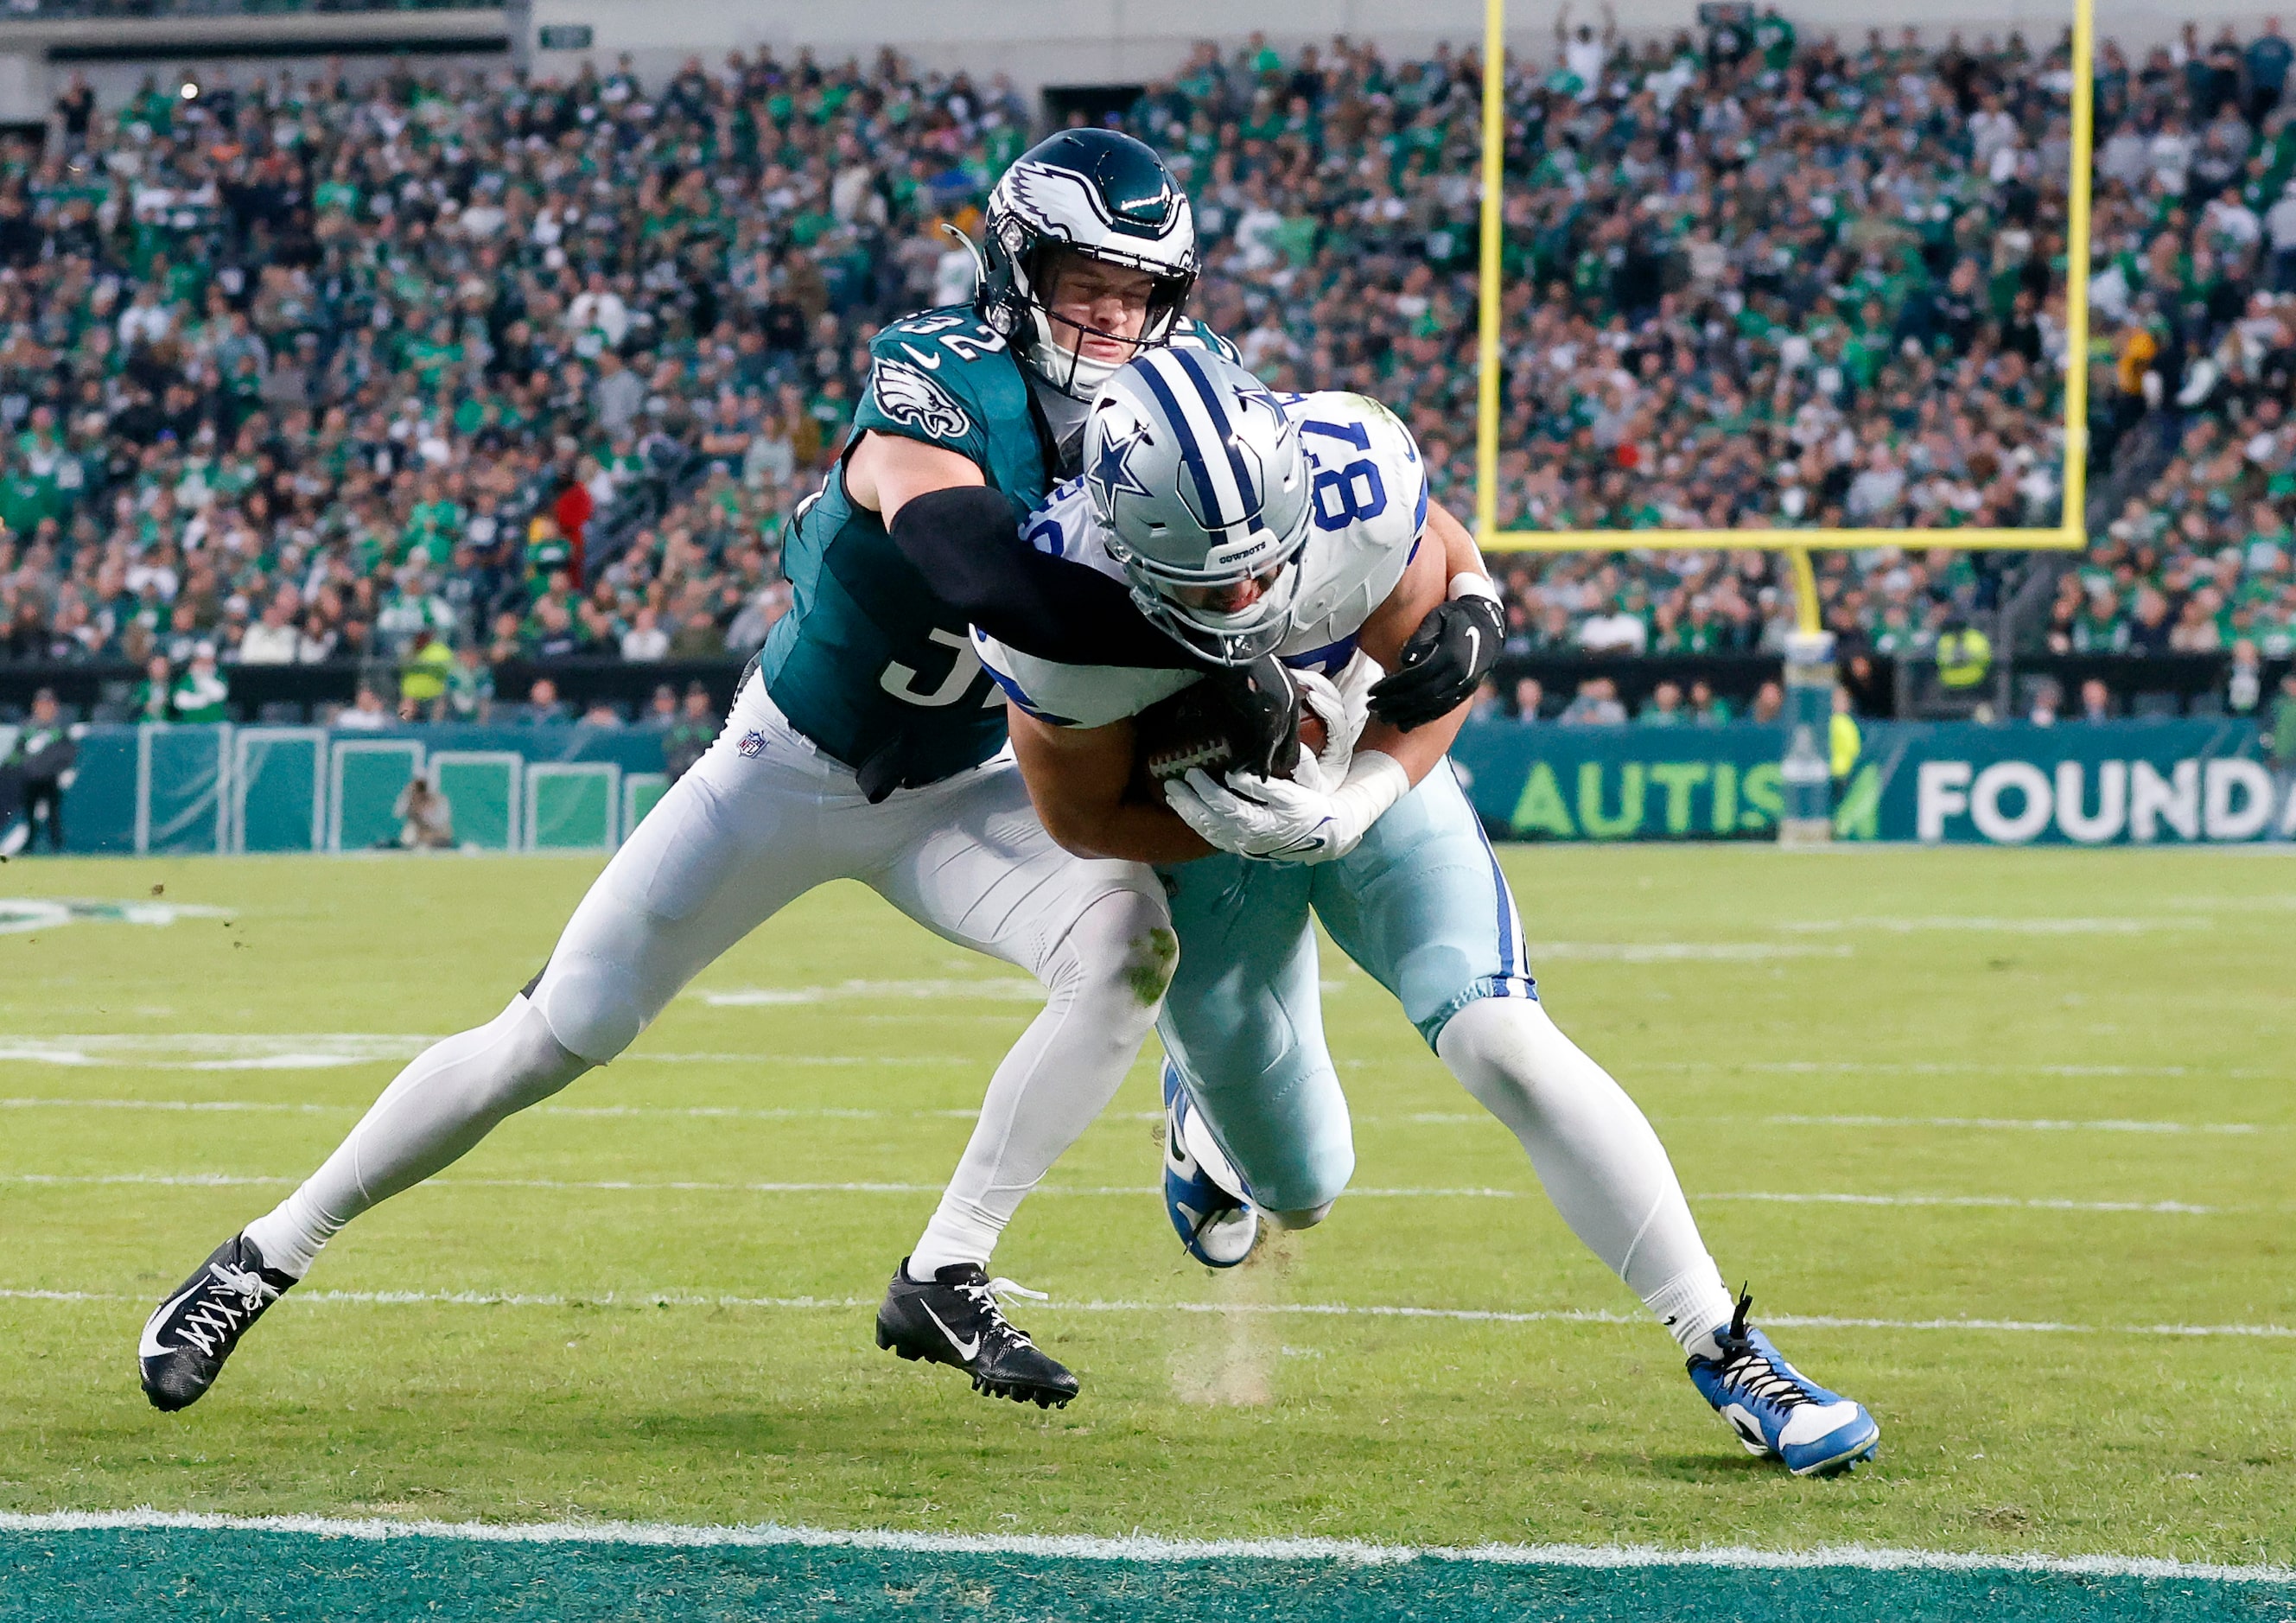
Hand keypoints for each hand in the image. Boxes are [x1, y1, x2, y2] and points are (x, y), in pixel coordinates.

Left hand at [1164, 767, 1353, 863]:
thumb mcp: (1290, 794)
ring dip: (1188, 814)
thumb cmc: (1308, 810)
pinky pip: (1214, 838)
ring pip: (1208, 831)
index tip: (1191, 773)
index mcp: (1257, 823)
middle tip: (1171, 783)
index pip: (1222, 805)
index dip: (1204, 789)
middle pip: (1208, 820)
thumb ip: (1261, 787)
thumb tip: (1233, 775)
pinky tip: (1190, 814)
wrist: (1323, 837)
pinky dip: (1199, 825)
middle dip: (1187, 802)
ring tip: (1173, 797)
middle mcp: (1245, 838)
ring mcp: (1242, 845)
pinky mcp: (1243, 847)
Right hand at [1289, 660, 1371, 790]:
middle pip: (1335, 701)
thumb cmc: (1315, 795)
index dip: (1326, 706)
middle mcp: (1339, 735)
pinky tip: (1291, 682)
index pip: (1338, 720)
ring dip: (1312, 683)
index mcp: (1340, 749)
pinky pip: (1315, 702)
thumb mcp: (1312, 788)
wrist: (1316, 803)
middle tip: (1299, 675)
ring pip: (1327, 697)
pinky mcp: (1319, 725)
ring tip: (1293, 674)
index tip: (1310, 696)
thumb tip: (1299, 750)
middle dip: (1319, 685)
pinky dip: (1304, 689)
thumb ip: (1307, 772)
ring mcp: (1330, 728)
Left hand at [1368, 593, 1503, 729]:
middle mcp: (1460, 674)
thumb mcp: (1438, 616)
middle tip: (1371, 706)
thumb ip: (1421, 636)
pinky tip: (1403, 724)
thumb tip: (1404, 659)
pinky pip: (1441, 711)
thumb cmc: (1456, 616)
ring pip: (1431, 708)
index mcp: (1451, 654)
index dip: (1392, 686)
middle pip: (1421, 696)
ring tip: (1383, 717)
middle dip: (1394, 703)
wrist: (1490, 624)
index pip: (1416, 676)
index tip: (1372, 691)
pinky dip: (1422, 719)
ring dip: (1405, 715)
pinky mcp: (1465, 693)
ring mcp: (1464, 686)